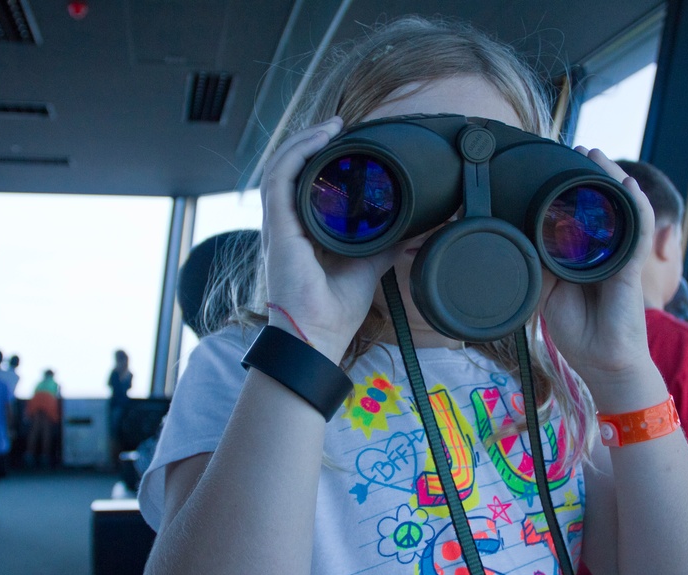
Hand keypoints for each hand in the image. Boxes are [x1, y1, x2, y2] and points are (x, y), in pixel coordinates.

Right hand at [260, 118, 399, 360]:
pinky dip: (297, 153)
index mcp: (300, 233)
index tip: (345, 142)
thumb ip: (384, 245)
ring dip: (304, 140)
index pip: (302, 185)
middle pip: (289, 170)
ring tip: (331, 125)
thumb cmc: (333, 311)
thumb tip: (410, 230)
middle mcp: (285, 225)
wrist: (317, 336)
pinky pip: (280, 178)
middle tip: (339, 126)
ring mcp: (278, 226)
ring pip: (281, 167)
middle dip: (311, 142)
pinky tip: (319, 139)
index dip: (318, 159)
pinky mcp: (278, 228)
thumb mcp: (367, 267)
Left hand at [539, 149, 654, 376]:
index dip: (570, 190)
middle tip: (576, 149)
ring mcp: (620, 256)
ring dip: (611, 179)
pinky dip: (634, 204)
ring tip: (597, 156)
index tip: (553, 166)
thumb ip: (539, 265)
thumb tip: (519, 239)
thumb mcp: (547, 293)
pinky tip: (626, 185)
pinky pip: (637, 228)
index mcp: (583, 256)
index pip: (579, 214)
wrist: (602, 362)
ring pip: (621, 208)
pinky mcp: (632, 266)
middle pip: (602, 204)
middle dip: (590, 175)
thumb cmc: (578, 332)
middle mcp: (604, 251)